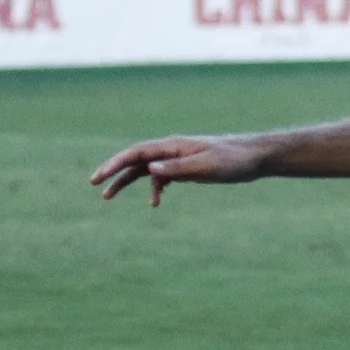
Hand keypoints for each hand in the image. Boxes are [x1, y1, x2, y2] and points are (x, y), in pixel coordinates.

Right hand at [89, 135, 267, 205]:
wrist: (254, 158)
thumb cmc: (232, 161)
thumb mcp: (206, 167)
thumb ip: (178, 168)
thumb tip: (150, 170)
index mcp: (172, 146)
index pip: (135, 154)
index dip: (114, 164)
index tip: (98, 178)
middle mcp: (170, 150)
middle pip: (134, 160)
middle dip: (113, 172)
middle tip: (95, 186)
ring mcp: (177, 159)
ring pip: (145, 169)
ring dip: (127, 182)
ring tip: (108, 196)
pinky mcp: (186, 168)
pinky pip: (162, 177)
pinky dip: (155, 188)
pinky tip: (156, 203)